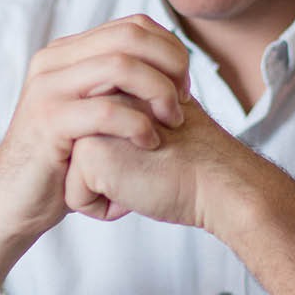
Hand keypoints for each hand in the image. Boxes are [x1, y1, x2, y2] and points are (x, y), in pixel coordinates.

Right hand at [0, 15, 190, 241]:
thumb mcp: (94, 113)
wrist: (15, 202)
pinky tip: (150, 143)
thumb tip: (170, 65)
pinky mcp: (48, 121)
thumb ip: (119, 86)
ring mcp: (48, 88)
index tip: (184, 84)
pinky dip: (138, 124)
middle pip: (130, 37)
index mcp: (67, 53)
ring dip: (159, 92)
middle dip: (170, 64)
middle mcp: (54, 61)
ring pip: (121, 66)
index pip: (133, 25)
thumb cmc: (66, 162)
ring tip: (172, 121)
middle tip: (184, 99)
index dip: (169, 49)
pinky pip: (106, 110)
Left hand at [64, 94, 248, 229]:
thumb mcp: (153, 120)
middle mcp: (97, 97)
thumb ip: (123, 116)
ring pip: (73, 178)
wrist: (221, 181)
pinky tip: (138, 191)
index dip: (117, 164)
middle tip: (150, 164)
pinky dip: (105, 208)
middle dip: (108, 176)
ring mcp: (91, 122)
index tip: (153, 154)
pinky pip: (76, 198)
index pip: (87, 144)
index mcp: (111, 85)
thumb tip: (88, 138)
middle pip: (78, 159)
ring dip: (107, 191)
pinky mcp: (90, 152)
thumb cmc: (192, 161)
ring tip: (144, 174)